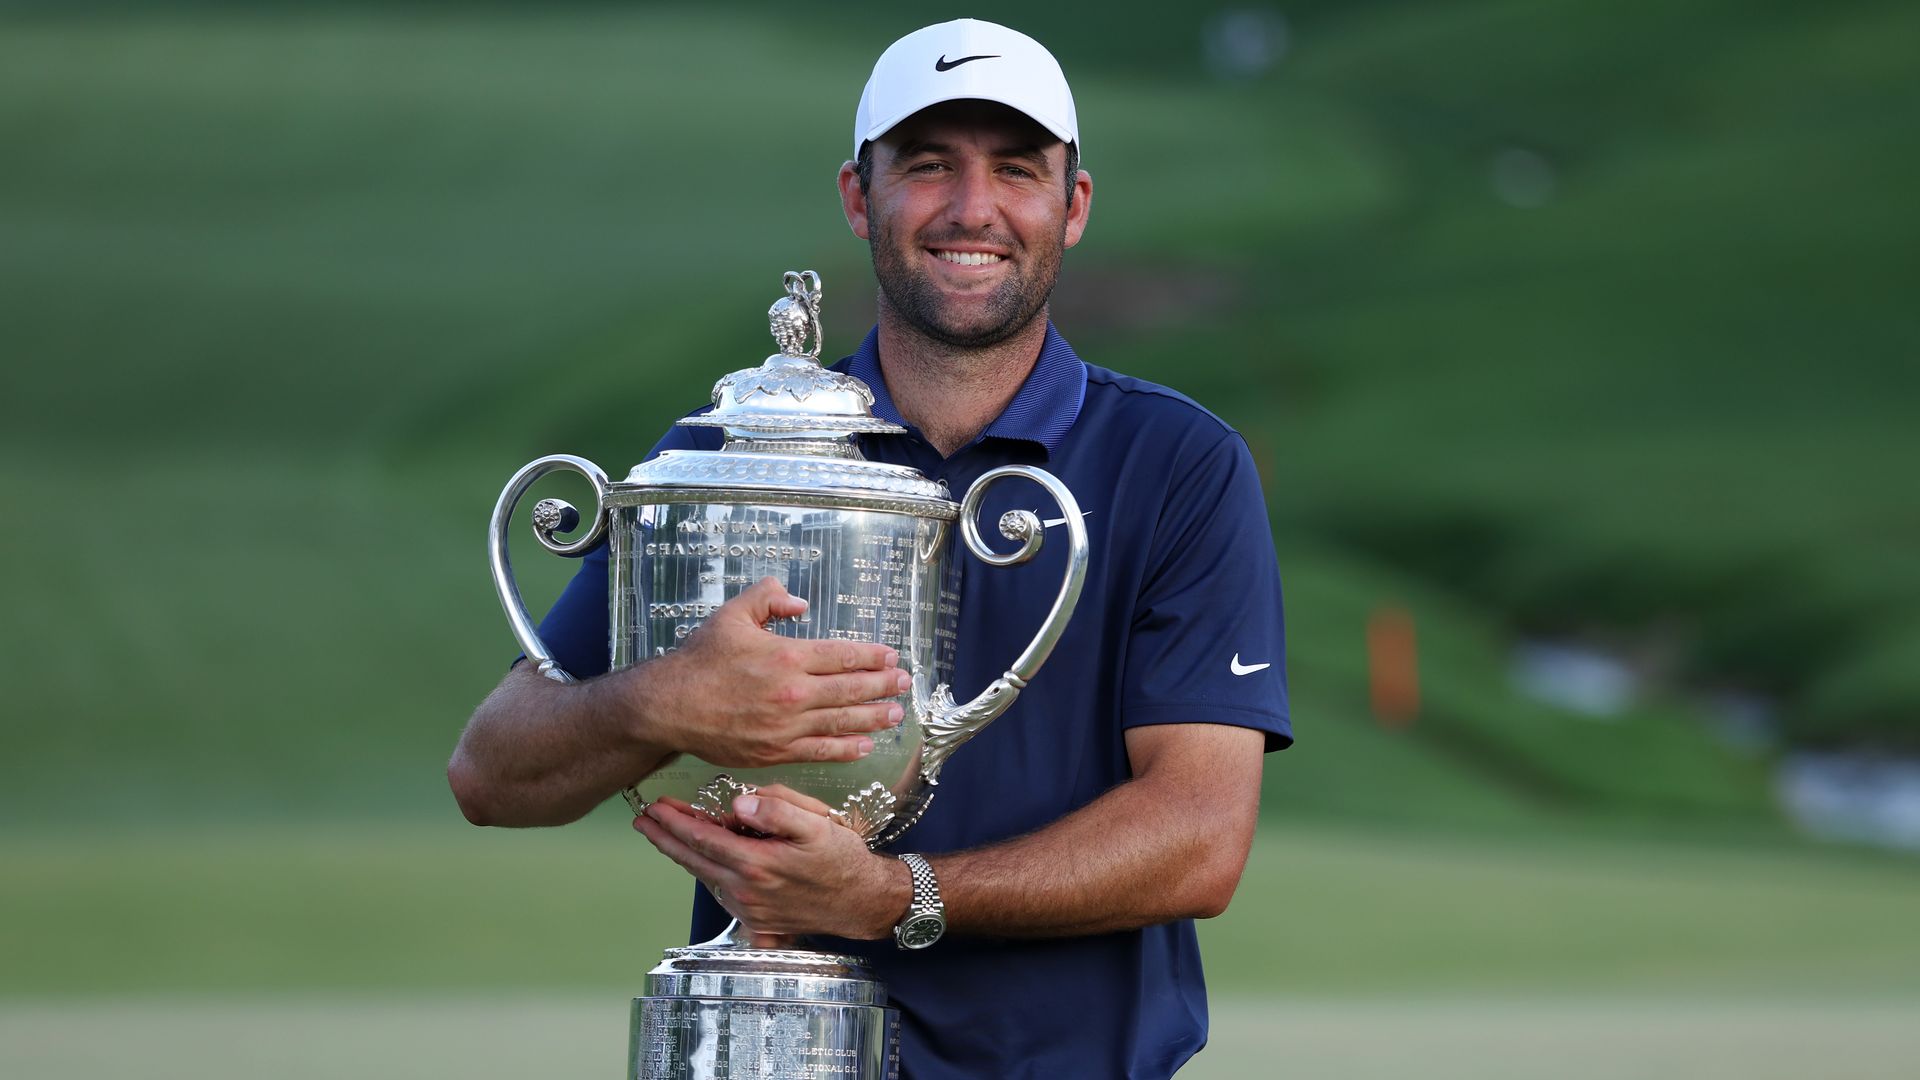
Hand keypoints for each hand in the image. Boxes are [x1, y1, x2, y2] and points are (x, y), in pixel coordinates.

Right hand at [622, 577, 909, 767]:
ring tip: (895, 715)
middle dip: (882, 686)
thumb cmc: (700, 659)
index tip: (891, 656)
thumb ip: (768, 597)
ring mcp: (786, 726)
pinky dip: (846, 749)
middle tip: (904, 684)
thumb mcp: (732, 614)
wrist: (669, 706)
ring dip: (873, 718)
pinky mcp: (776, 752)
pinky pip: (820, 751)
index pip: (842, 656)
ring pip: (841, 722)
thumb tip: (800, 601)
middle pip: (850, 689)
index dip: (872, 657)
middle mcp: (793, 693)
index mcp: (787, 656)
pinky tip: (864, 746)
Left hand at [634, 792, 910, 940]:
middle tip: (642, 820)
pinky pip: (720, 888)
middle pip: (693, 861)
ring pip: (704, 875)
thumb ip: (776, 810)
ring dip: (682, 853)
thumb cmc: (842, 858)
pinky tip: (701, 855)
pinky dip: (705, 868)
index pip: (703, 839)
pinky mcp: (754, 918)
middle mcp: (745, 891)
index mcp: (756, 865)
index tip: (655, 807)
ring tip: (665, 832)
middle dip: (664, 838)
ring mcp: (748, 908)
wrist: (862, 901)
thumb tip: (737, 803)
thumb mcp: (817, 824)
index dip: (675, 822)